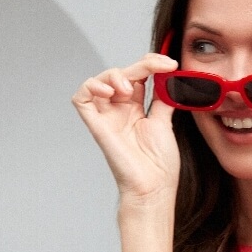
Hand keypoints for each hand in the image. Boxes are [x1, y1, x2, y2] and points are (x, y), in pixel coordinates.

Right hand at [71, 53, 180, 201]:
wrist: (154, 187)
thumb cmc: (160, 164)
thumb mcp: (165, 122)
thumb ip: (163, 97)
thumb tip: (169, 74)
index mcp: (136, 108)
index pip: (138, 75)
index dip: (151, 63)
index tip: (170, 63)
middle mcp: (119, 110)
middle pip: (121, 74)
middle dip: (139, 66)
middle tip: (159, 68)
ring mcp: (107, 117)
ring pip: (99, 81)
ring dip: (114, 75)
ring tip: (128, 88)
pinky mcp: (97, 126)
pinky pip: (81, 98)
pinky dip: (91, 87)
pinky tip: (109, 92)